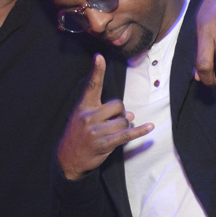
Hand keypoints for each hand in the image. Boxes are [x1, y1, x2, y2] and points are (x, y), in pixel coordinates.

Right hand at [57, 54, 153, 179]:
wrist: (67, 159)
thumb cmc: (78, 136)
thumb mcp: (85, 119)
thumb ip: (105, 112)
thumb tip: (130, 114)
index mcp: (83, 107)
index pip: (92, 86)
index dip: (97, 71)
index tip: (99, 57)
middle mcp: (89, 116)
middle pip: (118, 105)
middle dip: (120, 113)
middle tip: (112, 122)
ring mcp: (96, 131)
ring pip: (124, 121)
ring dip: (124, 125)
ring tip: (113, 132)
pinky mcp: (103, 144)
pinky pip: (126, 135)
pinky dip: (139, 131)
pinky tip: (149, 127)